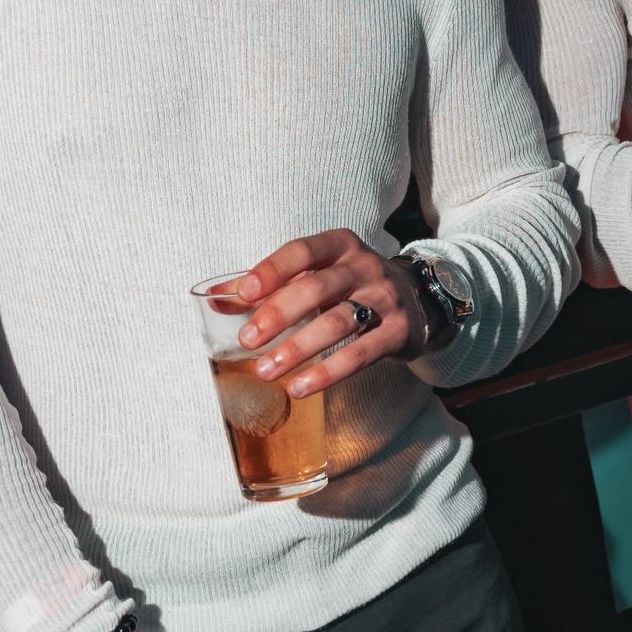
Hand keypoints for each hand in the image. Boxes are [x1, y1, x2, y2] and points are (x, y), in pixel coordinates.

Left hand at [230, 229, 425, 394]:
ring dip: (298, 349)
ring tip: (266, 370)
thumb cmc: (350, 285)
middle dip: (279, 314)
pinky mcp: (397, 332)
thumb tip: (214, 299)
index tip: (244, 293)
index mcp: (339, 245)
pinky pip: (360, 354)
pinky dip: (327, 372)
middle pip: (317, 288)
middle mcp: (364, 267)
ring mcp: (384, 298)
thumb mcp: (316, 273)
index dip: (272, 270)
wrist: (417, 299)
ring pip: (337, 323)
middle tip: (248, 340)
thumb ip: (268, 285)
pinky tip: (299, 387)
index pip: (302, 251)